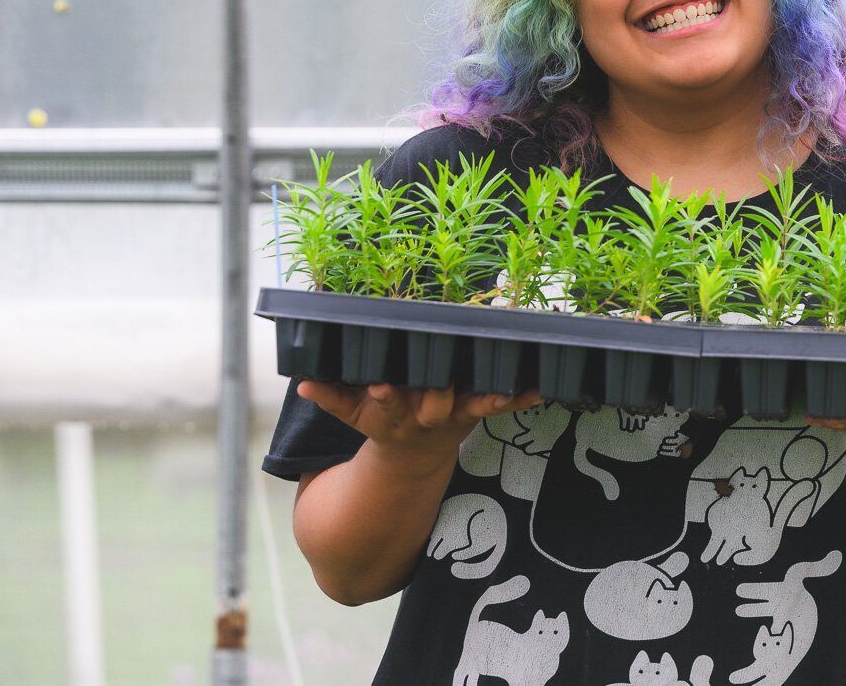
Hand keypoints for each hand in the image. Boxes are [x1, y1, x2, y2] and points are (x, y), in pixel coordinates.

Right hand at [297, 380, 542, 476]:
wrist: (410, 464)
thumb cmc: (382, 423)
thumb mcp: (353, 416)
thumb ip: (331, 398)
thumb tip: (303, 382)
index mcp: (392, 417)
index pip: (385, 402)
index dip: (383, 395)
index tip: (380, 385)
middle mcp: (424, 418)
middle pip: (432, 406)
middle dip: (437, 393)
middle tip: (444, 380)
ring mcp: (453, 418)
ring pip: (472, 407)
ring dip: (489, 398)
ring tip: (506, 389)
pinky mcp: (476, 413)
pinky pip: (501, 407)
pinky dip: (521, 399)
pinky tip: (542, 389)